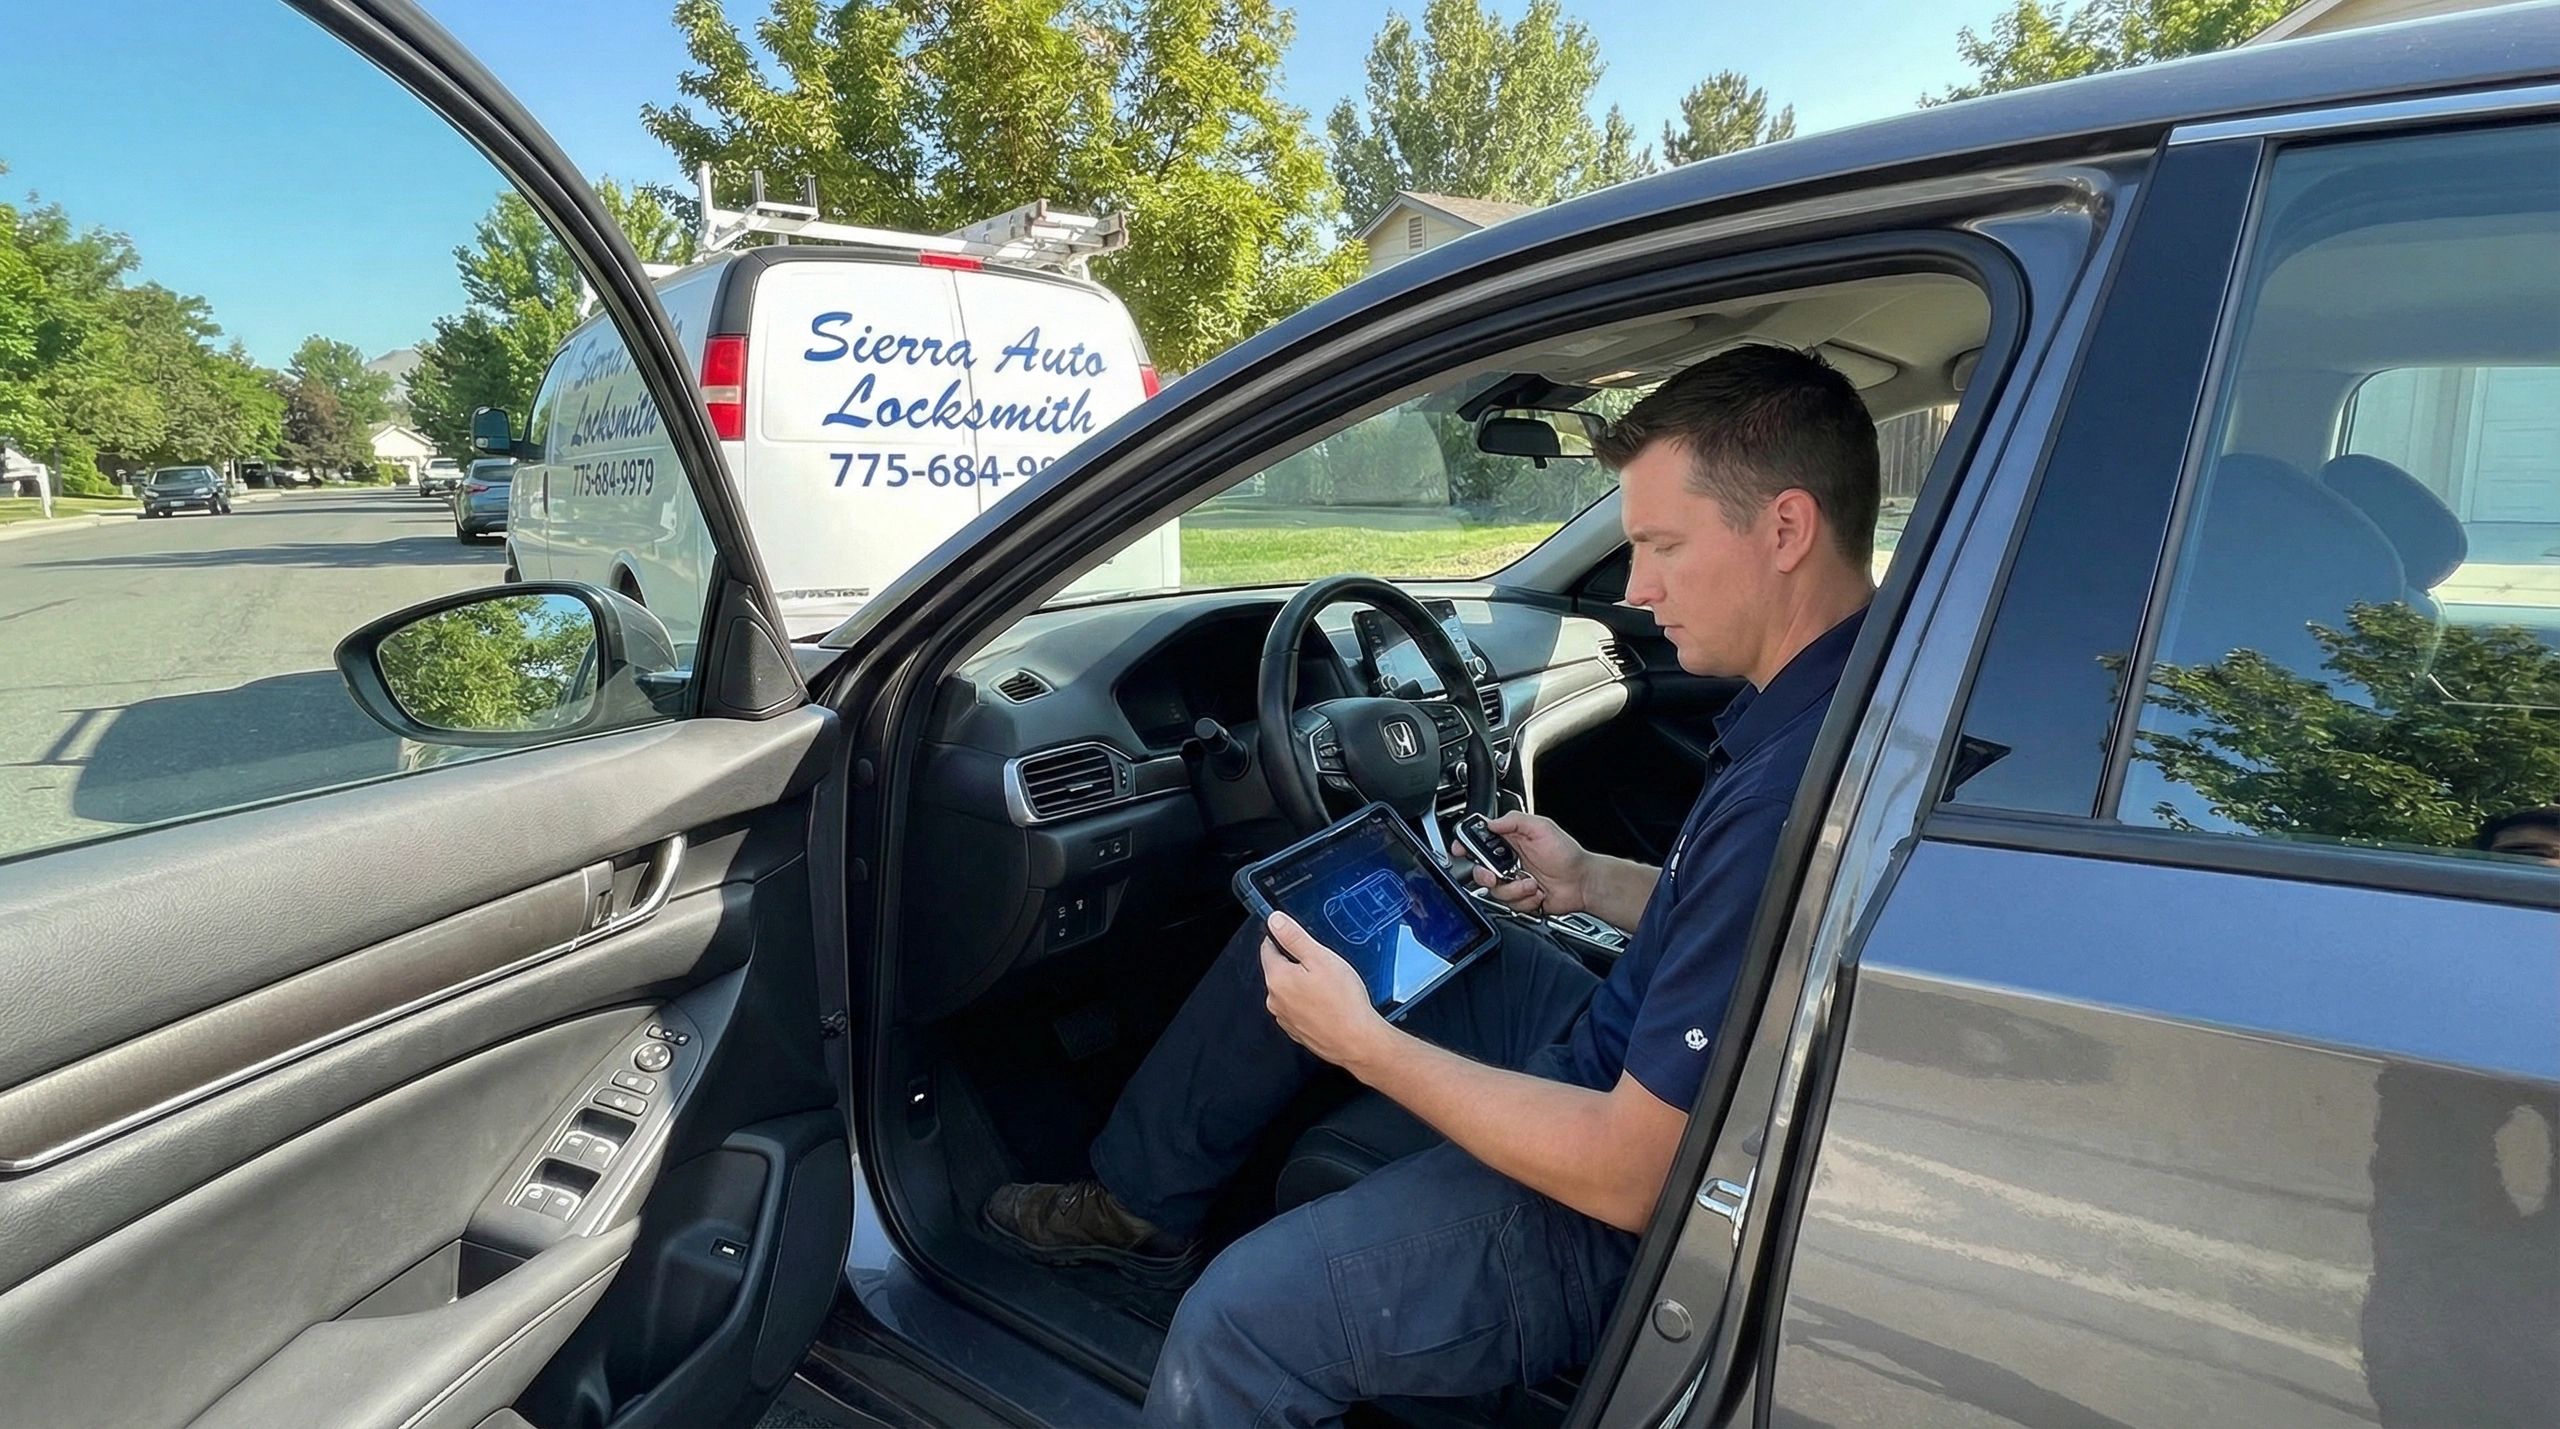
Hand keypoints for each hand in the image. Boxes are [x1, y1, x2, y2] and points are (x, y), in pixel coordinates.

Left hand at [1260, 912, 1394, 1072]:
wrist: (1357, 1041)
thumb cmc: (1342, 1001)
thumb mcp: (1320, 958)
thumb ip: (1294, 937)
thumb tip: (1275, 921)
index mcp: (1277, 978)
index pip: (1267, 949)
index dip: (1282, 939)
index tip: (1296, 939)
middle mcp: (1275, 1000)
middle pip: (1278, 971)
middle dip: (1296, 964)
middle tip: (1322, 965)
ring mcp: (1285, 1018)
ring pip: (1288, 991)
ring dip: (1302, 985)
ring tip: (1328, 987)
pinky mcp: (1297, 1031)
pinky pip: (1298, 1009)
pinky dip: (1308, 1004)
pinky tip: (1328, 1004)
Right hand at [1451, 812, 1588, 916]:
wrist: (1582, 882)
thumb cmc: (1567, 854)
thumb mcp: (1542, 828)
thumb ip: (1515, 821)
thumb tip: (1491, 823)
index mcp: (1511, 842)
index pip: (1480, 841)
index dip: (1466, 845)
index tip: (1460, 849)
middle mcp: (1509, 862)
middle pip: (1480, 870)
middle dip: (1485, 875)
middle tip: (1496, 875)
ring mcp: (1514, 881)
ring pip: (1495, 891)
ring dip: (1515, 889)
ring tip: (1532, 883)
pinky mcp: (1520, 898)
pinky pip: (1510, 904)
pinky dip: (1525, 900)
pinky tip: (1537, 893)